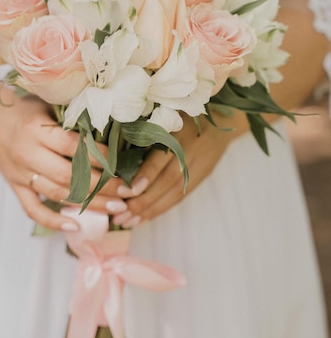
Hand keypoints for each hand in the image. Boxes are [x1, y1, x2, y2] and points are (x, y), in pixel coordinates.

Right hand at [0, 94, 126, 231]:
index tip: (121, 163)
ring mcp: (20, 174)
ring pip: (57, 194)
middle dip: (101, 187)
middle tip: (127, 193)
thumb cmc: (28, 110)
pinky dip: (53, 221)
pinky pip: (33, 209)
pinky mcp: (15, 188)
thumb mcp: (48, 103)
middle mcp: (27, 153)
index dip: (99, 156)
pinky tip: (75, 226)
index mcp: (36, 129)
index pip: (72, 146)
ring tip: (116, 209)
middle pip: (69, 175)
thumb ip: (73, 116)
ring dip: (88, 204)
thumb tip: (114, 127)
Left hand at [112, 111, 246, 227]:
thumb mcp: (166, 117)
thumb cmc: (183, 115)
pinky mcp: (202, 176)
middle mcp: (191, 149)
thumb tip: (115, 157)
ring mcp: (199, 164)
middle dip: (143, 201)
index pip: (162, 158)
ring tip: (128, 222)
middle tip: (120, 215)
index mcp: (178, 132)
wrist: (223, 118)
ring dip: (150, 210)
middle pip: (168, 181)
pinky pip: (180, 196)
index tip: (128, 191)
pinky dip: (161, 208)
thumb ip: (146, 132)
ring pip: (174, 193)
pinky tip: (144, 218)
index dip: (146, 176)